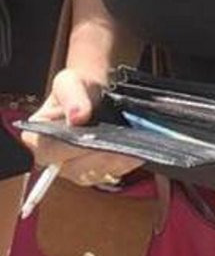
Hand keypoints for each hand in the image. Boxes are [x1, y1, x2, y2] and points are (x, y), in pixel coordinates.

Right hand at [22, 68, 141, 186]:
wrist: (94, 92)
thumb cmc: (77, 87)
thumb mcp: (69, 82)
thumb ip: (72, 97)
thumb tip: (77, 117)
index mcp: (37, 138)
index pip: (51, 151)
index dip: (72, 148)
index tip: (92, 140)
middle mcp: (53, 160)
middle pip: (76, 168)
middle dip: (100, 156)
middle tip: (122, 145)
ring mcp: (74, 170)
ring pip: (96, 174)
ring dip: (115, 161)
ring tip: (133, 147)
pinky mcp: (93, 173)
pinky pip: (110, 174)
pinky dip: (124, 163)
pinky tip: (135, 151)